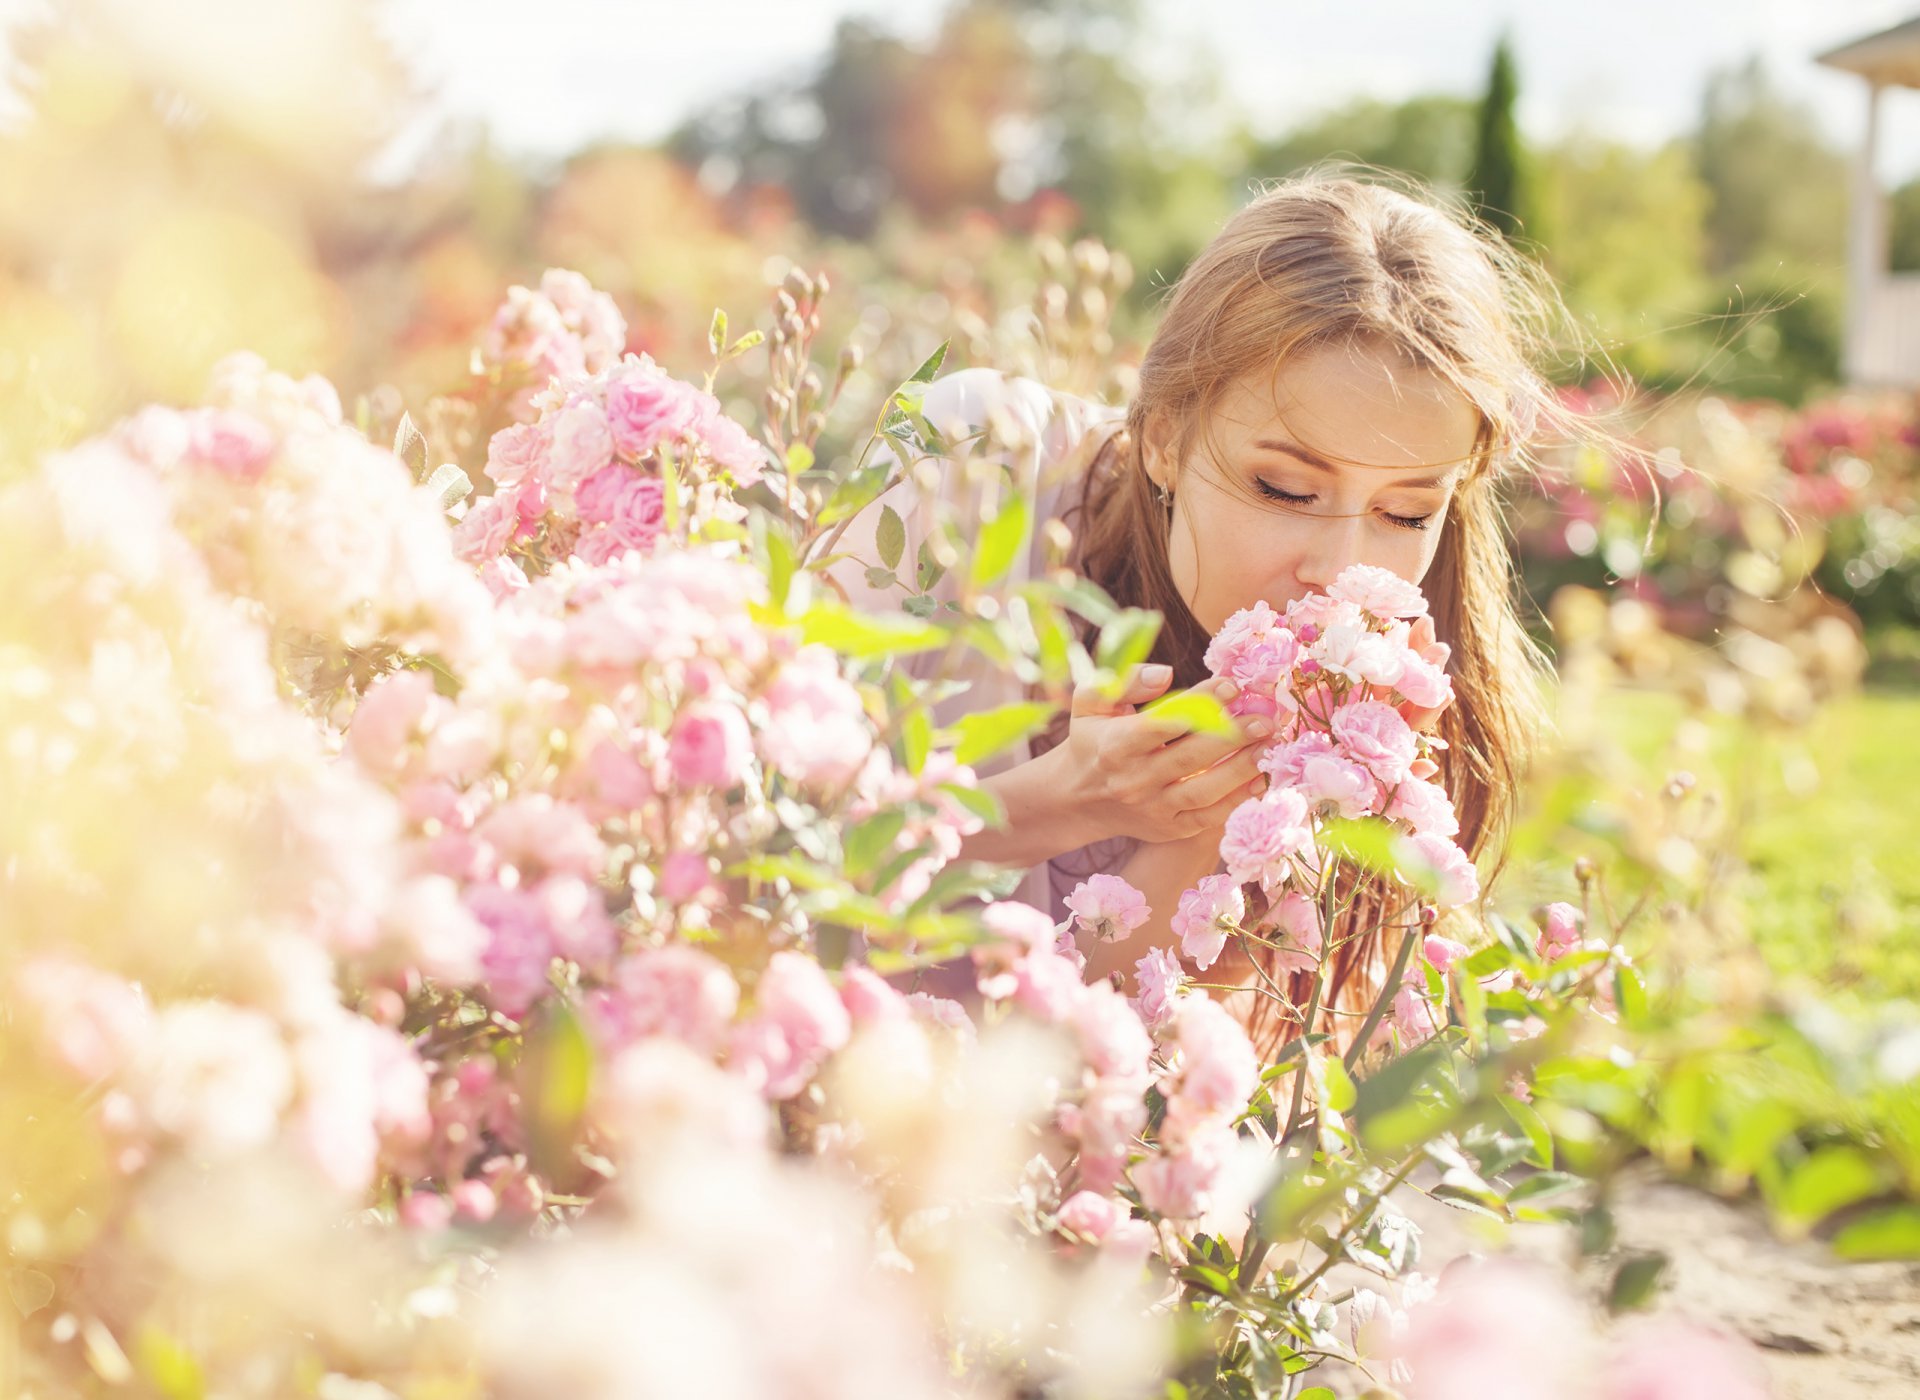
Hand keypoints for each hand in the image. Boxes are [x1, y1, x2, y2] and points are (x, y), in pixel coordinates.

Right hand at [1053, 664, 1271, 844]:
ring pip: (1204, 790)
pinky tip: (1261, 777)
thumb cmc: (1094, 738)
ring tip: (1269, 745)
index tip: (1232, 686)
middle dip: (1231, 736)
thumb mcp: (1093, 702)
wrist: (1080, 798)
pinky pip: (1209, 817)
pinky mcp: (1169, 829)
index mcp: (1115, 746)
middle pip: (1189, 758)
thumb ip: (1126, 680)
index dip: (1200, 704)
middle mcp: (1133, 781)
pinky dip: (1237, 800)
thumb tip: (1166, 674)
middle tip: (1265, 718)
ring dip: (1241, 768)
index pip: (1162, 723)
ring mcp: (1153, 809)